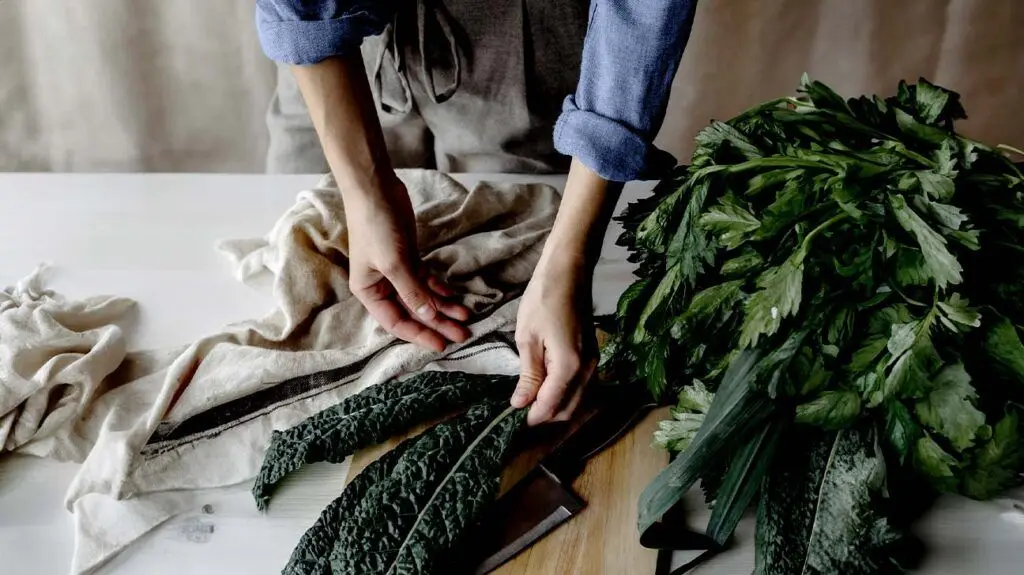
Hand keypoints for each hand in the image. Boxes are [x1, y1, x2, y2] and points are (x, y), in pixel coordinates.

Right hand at [344, 174, 471, 351]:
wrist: (376, 189)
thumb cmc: (376, 227)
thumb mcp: (394, 263)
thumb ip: (411, 291)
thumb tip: (427, 316)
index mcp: (369, 292)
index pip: (396, 322)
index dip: (419, 335)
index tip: (441, 345)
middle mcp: (381, 286)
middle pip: (414, 312)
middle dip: (438, 324)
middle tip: (464, 334)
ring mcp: (396, 272)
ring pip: (423, 297)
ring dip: (444, 307)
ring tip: (467, 317)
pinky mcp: (408, 257)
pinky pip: (426, 280)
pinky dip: (440, 288)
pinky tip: (455, 297)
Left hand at [511, 257, 596, 425]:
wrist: (569, 272)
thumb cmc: (543, 299)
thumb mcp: (527, 338)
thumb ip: (528, 375)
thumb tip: (521, 404)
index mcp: (569, 366)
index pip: (551, 406)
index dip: (532, 417)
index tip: (512, 420)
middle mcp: (586, 369)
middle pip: (568, 409)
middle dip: (545, 416)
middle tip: (519, 412)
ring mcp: (593, 362)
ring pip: (577, 400)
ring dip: (556, 407)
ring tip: (530, 400)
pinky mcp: (592, 355)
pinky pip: (581, 386)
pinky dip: (566, 394)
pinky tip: (546, 387)